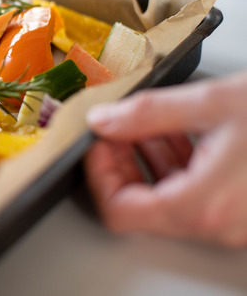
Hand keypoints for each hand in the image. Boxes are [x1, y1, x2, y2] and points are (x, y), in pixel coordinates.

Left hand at [85, 71, 246, 247]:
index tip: (96, 141)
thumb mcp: (214, 103)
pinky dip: (183, 166)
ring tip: (148, 125)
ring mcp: (239, 222)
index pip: (120, 211)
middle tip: (117, 128)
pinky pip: (202, 196)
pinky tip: (182, 133)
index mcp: (205, 206)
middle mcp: (222, 225)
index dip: (98, 173)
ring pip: (172, 201)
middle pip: (143, 207)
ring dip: (151, 160)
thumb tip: (106, 119)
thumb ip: (149, 114)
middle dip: (122, 162)